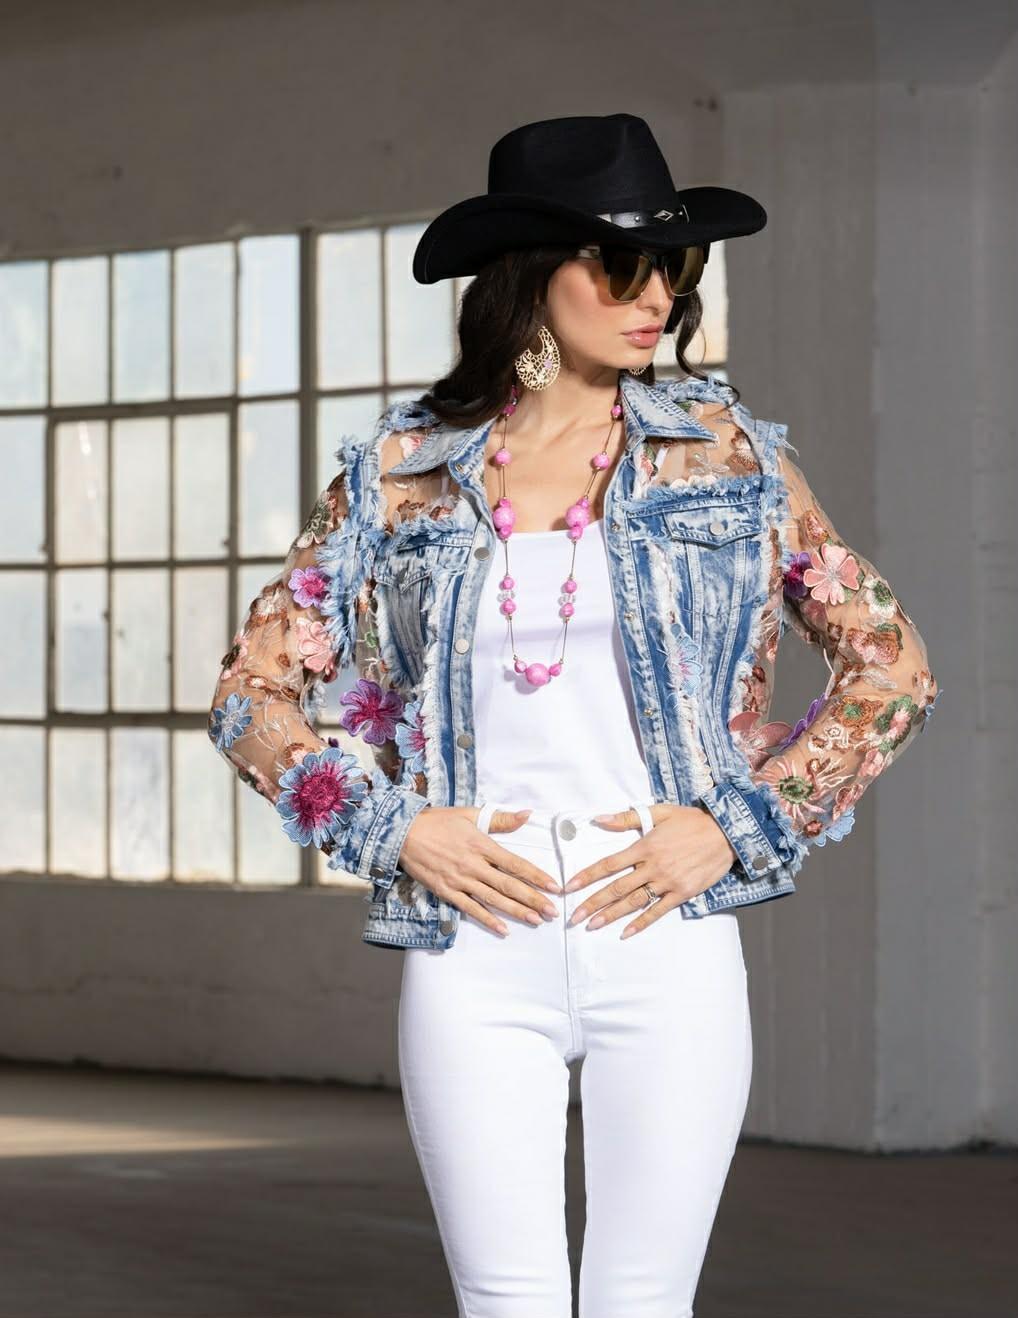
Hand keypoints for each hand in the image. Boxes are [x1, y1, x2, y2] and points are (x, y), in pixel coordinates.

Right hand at [398, 806, 564, 937]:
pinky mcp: (447, 891)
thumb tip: (527, 815)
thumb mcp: (471, 815)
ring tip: (536, 920)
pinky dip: (487, 919)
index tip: (554, 887)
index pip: (516, 864)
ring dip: (516, 911)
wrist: (404, 832)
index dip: (536, 876)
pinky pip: (470, 908)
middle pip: (509, 885)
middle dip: (533, 899)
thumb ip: (501, 819)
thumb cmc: (439, 822)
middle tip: (552, 911)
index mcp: (482, 844)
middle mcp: (474, 864)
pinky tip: (503, 929)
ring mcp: (460, 880)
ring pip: (494, 899)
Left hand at [562, 804, 737, 938]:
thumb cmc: (691, 821)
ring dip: (611, 915)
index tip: (570, 887)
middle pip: (616, 888)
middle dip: (592, 903)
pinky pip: (658, 911)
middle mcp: (652, 866)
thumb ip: (627, 818)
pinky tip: (626, 932)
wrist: (726, 833)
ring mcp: (667, 882)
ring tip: (592, 925)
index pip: (608, 864)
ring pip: (633, 902)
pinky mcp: (682, 893)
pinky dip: (641, 923)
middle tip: (574, 917)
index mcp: (644, 846)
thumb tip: (599, 819)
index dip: (587, 876)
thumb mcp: (659, 812)